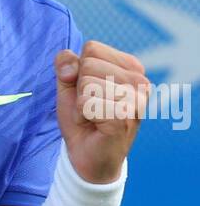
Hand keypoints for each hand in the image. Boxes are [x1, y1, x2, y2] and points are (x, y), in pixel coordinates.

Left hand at [54, 40, 150, 183]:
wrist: (87, 157)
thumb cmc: (83, 118)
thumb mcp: (69, 86)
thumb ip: (66, 65)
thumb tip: (68, 67)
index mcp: (131, 66)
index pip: (91, 48)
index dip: (79, 71)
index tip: (88, 92)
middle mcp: (140, 80)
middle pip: (87, 65)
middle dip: (79, 89)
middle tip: (90, 108)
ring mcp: (136, 99)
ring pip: (86, 84)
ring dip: (80, 105)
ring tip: (93, 118)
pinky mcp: (125, 116)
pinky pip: (86, 103)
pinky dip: (81, 116)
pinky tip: (94, 126)